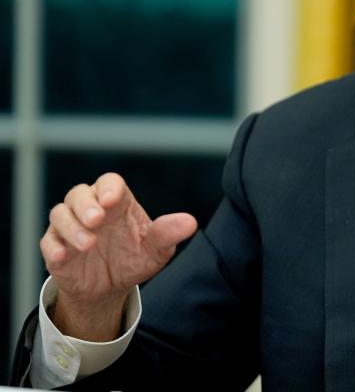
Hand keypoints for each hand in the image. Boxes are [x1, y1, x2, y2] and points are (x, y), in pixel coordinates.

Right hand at [41, 172, 196, 340]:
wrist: (111, 288)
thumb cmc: (135, 259)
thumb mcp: (155, 249)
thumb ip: (167, 234)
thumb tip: (190, 223)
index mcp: (117, 203)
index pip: (109, 183)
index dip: (109, 188)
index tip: (113, 200)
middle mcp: (91, 209)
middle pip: (79, 193)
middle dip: (86, 205)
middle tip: (97, 220)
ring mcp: (70, 227)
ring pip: (60, 214)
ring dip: (71, 226)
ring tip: (87, 244)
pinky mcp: (55, 247)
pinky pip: (47, 241)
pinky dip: (53, 247)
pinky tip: (63, 256)